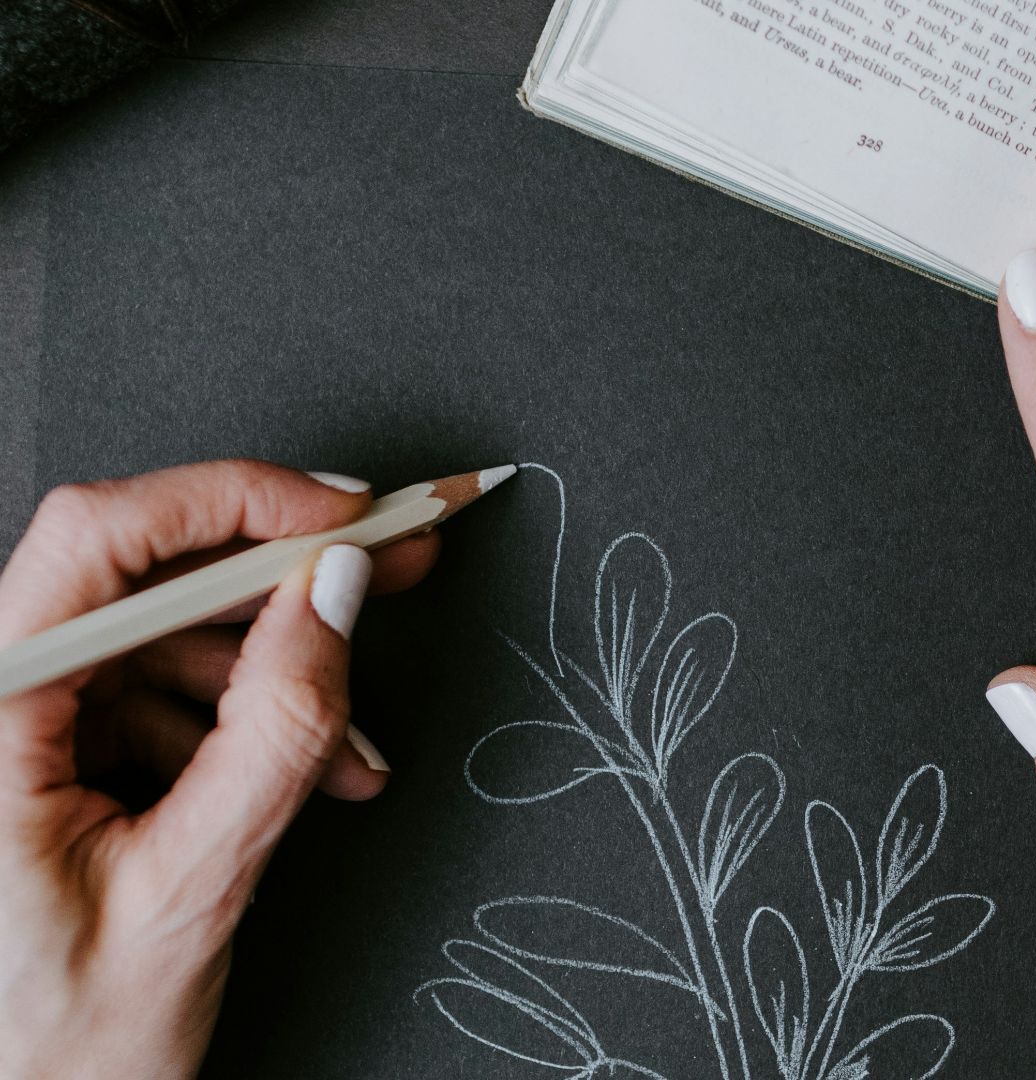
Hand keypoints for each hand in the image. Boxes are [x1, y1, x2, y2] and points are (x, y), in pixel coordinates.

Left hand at [0, 460, 437, 1078]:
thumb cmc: (56, 1050)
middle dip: (282, 573)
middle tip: (393, 559)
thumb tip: (336, 594)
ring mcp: (17, 723)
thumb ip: (272, 732)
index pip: (101, 538)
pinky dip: (246, 723)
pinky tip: (306, 775)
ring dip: (278, 677)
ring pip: (166, 634)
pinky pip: (162, 693)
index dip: (236, 499)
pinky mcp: (48, 751)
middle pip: (141, 570)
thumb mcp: (192, 889)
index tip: (345, 513)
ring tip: (349, 750)